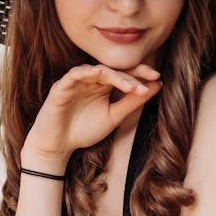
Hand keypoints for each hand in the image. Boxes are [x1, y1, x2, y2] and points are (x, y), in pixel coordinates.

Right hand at [22, 63, 161, 169]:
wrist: (57, 146)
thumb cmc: (83, 131)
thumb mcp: (113, 117)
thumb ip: (132, 102)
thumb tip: (157, 85)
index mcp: (104, 85)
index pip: (124, 74)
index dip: (141, 74)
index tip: (158, 78)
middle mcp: (91, 79)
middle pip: (115, 69)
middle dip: (133, 73)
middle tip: (151, 77)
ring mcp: (77, 81)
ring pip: (99, 70)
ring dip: (116, 76)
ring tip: (132, 86)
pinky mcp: (62, 86)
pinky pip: (76, 74)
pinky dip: (89, 72)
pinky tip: (102, 76)